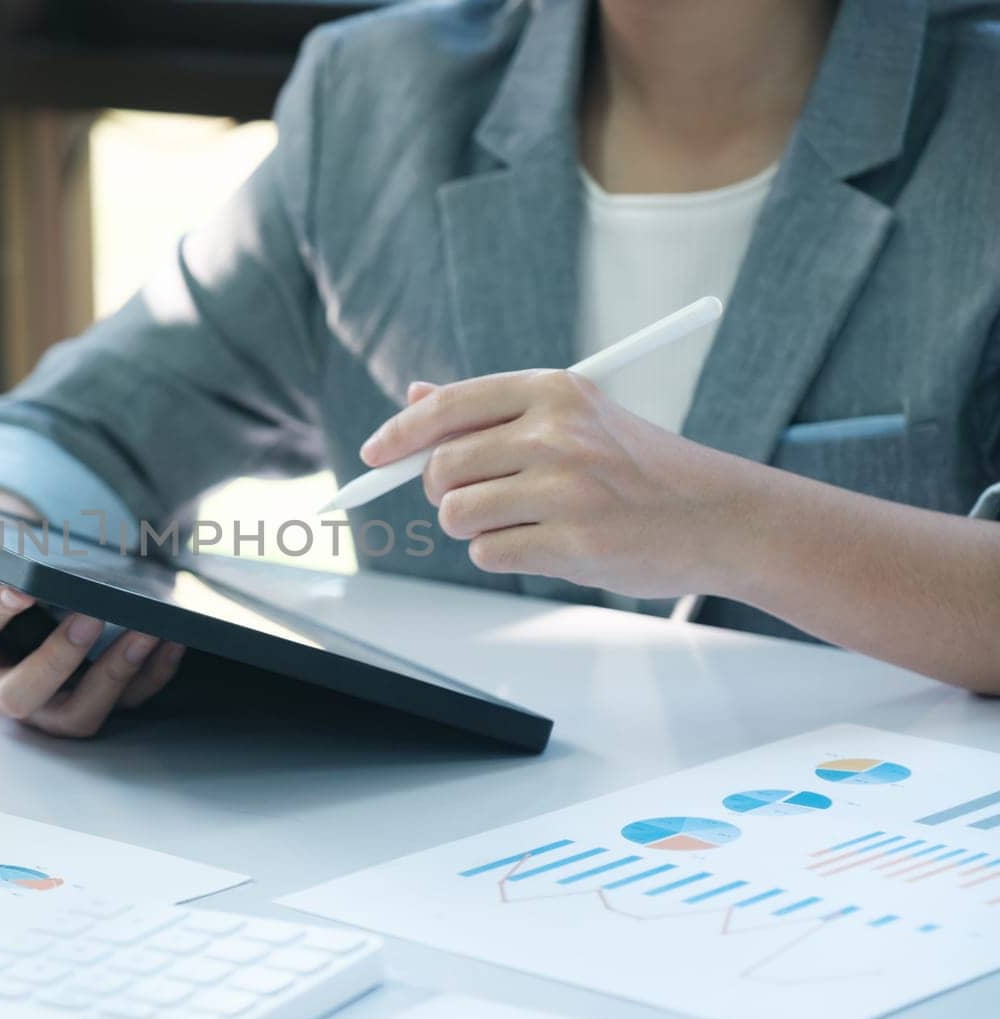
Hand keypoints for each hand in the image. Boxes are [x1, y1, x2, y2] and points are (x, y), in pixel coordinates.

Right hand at [0, 489, 184, 737]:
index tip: (21, 582)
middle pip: (25, 697)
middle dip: (59, 661)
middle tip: (92, 618)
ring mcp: (46, 702)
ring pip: (79, 714)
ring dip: (117, 678)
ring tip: (150, 632)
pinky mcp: (89, 699)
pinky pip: (126, 702)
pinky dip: (153, 675)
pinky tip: (174, 639)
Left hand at [360, 371, 757, 598]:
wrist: (720, 515)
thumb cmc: (641, 467)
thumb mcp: (575, 415)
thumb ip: (493, 409)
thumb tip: (415, 397)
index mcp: (554, 390)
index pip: (449, 407)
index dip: (399, 434)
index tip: (373, 456)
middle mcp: (556, 433)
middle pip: (442, 467)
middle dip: (444, 491)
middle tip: (480, 497)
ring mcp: (565, 489)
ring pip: (458, 514)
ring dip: (476, 526)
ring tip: (523, 520)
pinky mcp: (572, 542)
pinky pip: (489, 553)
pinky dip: (503, 554)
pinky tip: (545, 544)